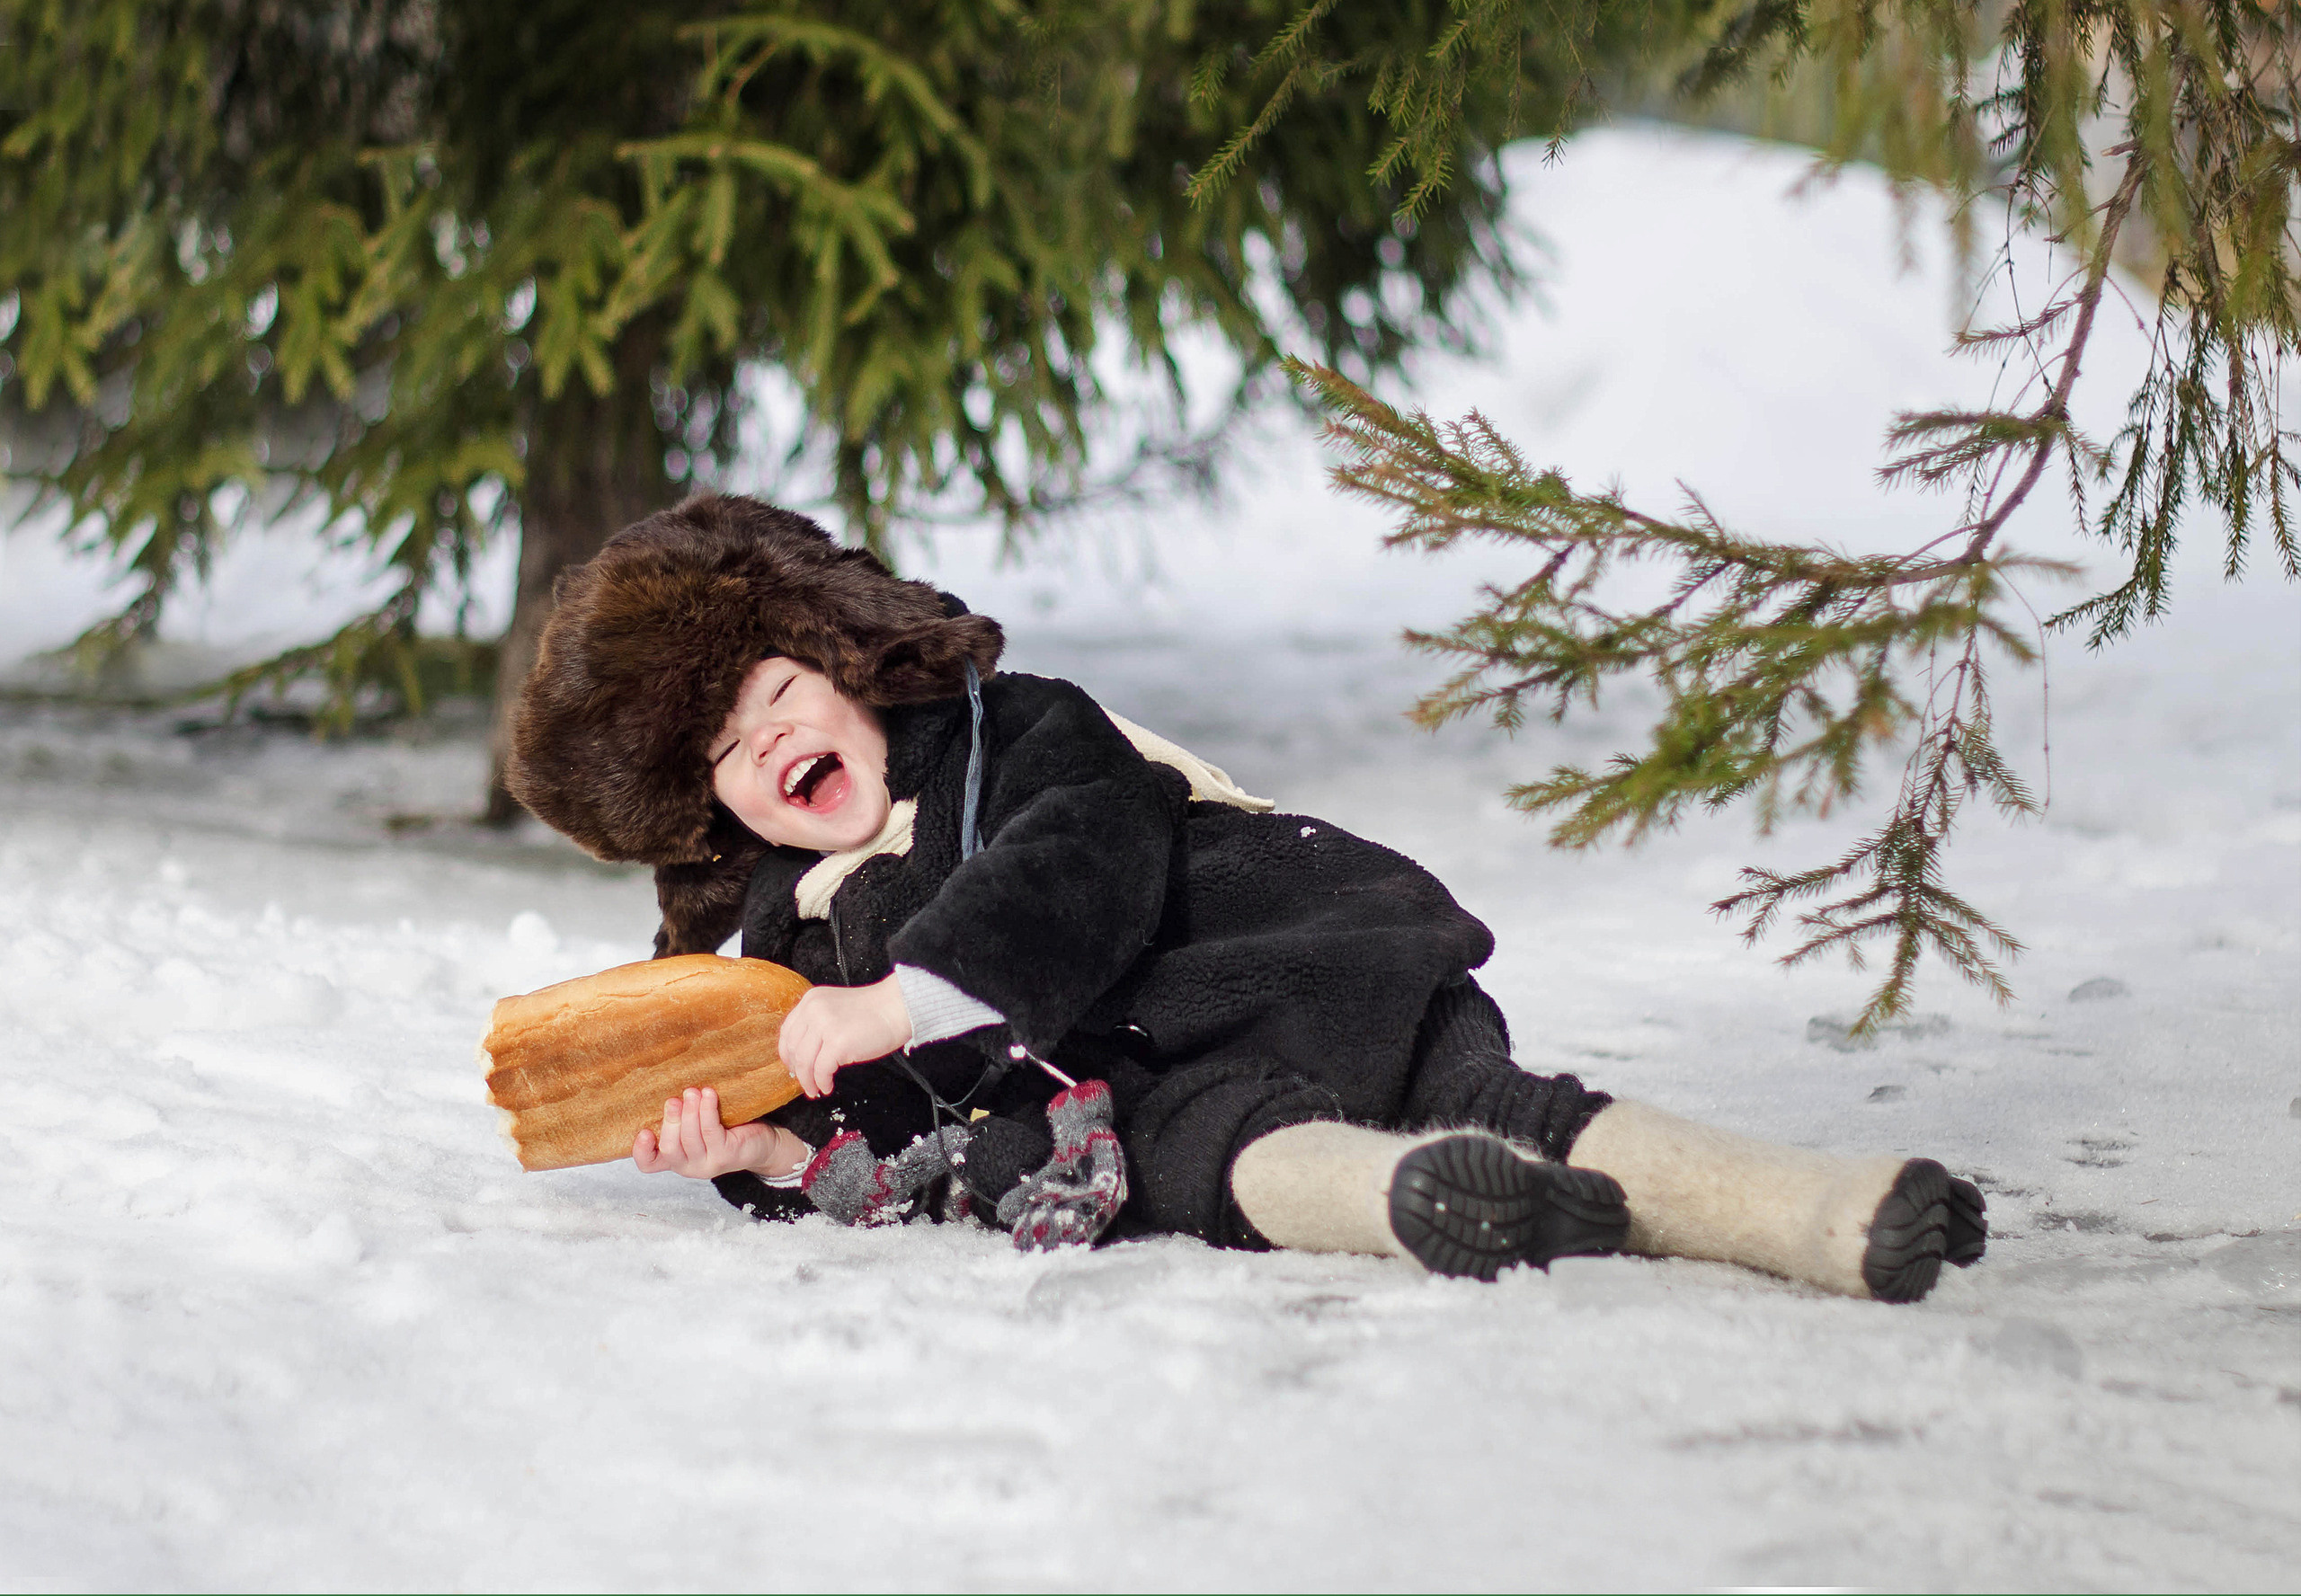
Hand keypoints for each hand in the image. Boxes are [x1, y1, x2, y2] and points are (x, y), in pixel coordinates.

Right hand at [632, 1086, 804, 1179]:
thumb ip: (681, 1117)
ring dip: (690, 1113)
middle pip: (670, 1148)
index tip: (644, 1130)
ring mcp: (707, 1164)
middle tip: (673, 1100)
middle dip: (670, 1121)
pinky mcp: (725, 1156)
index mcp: (676, 1158)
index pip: (649, 1164)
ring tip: (692, 1092)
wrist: (762, 1143)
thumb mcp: (698, 1125)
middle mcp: (689, 1166)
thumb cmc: (726, 1129)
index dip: (641, 1151)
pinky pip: (711, 1131)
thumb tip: (664, 1085)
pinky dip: (707, 1111)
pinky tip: (709, 1095)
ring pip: (690, 1139)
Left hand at [778, 975, 911, 1097]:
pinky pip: (821, 1070)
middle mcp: (813, 1010)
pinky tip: (827, 1086)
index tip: (793, 1066)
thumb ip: (818, 1023)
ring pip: (805, 1062)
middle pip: (794, 1048)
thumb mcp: (836, 1009)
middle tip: (805, 1083)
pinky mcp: (837, 1043)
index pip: (787, 1031)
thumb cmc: (873, 1011)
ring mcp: (824, 1025)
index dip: (787, 1053)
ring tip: (815, 1090)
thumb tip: (804, 1055)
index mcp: (811, 1000)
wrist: (897, 1007)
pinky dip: (822, 1082)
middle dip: (798, 1071)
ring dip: (808, 1080)